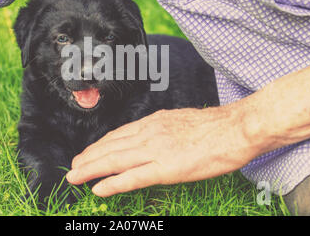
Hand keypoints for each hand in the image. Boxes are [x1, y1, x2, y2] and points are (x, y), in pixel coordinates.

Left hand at [66, 106, 259, 196]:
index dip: (99, 145)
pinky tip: (98, 188)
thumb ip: (162, 130)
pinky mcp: (166, 167)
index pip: (118, 134)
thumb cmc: (214, 127)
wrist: (235, 128)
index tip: (87, 152)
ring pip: (115, 160)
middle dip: (88, 157)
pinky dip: (112, 183)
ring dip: (91, 168)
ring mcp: (156, 150)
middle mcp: (149, 133)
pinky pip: (133, 177)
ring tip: (75, 176)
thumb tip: (152, 138)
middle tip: (73, 167)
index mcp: (153, 122)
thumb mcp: (180, 121)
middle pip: (110, 146)